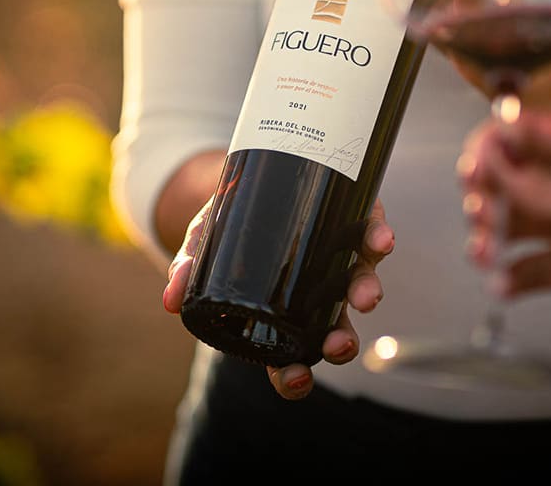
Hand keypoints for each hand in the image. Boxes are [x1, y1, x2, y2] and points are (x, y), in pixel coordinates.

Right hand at [163, 199, 394, 399]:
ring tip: (364, 298)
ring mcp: (342, 260)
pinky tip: (380, 241)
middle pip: (334, 331)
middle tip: (336, 347)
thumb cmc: (230, 222)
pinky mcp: (357, 223)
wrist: (255, 171)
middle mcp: (319, 292)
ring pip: (362, 286)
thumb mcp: (204, 242)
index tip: (298, 378)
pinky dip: (379, 239)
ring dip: (366, 293)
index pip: (291, 357)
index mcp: (282, 312)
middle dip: (339, 343)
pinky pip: (373, 235)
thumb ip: (189, 269)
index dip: (295, 375)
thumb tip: (169, 300)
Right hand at [457, 111, 550, 359]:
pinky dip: (509, 275)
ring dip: (491, 236)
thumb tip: (493, 164)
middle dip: (489, 192)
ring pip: (514, 220)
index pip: (534, 131)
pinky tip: (504, 286)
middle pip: (515, 174)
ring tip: (486, 255)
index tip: (471, 166)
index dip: (496, 144)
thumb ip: (545, 190)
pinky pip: (527, 264)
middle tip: (478, 213)